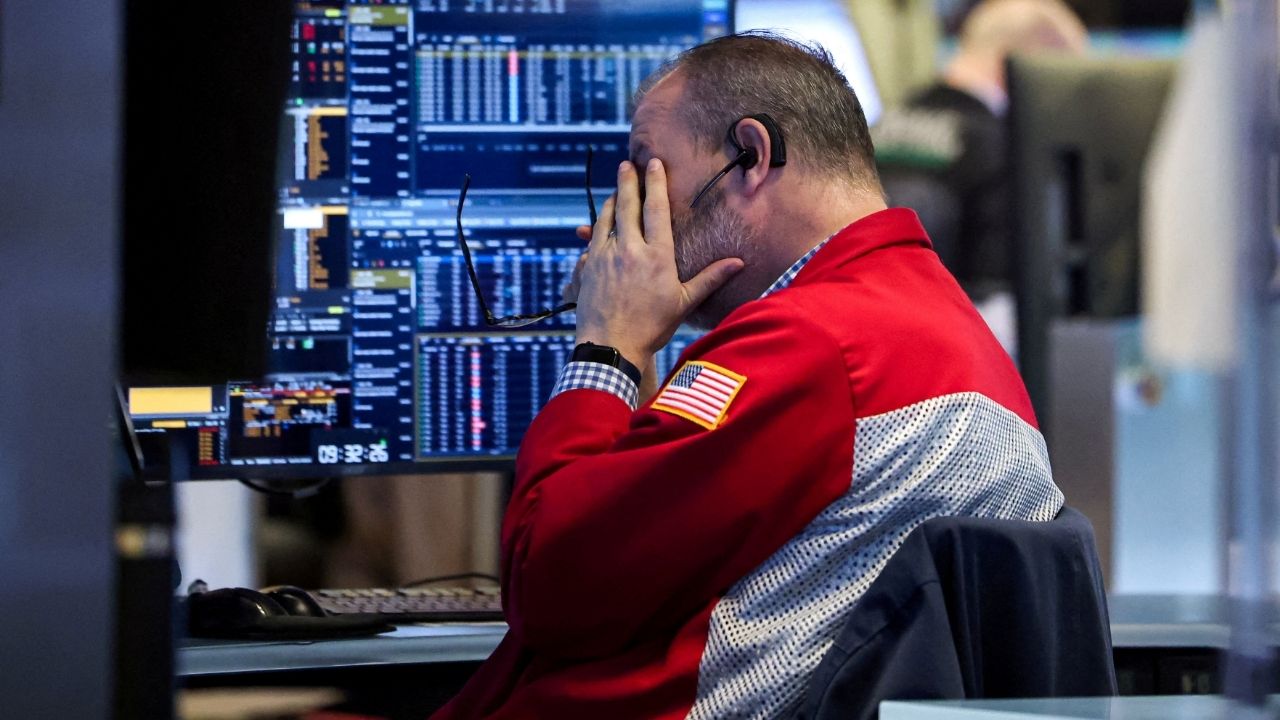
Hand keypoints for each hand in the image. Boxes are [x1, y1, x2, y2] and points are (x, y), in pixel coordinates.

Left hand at [573, 159, 743, 364]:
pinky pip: (592, 240)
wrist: (611, 347)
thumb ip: (710, 278)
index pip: (656, 209)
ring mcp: (605, 256)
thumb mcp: (684, 303)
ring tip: (616, 191)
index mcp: (656, 256)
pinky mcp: (588, 267)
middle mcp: (629, 250)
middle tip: (627, 164)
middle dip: (628, 182)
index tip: (654, 164)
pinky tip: (599, 226)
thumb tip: (739, 263)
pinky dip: (597, 228)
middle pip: (627, 206)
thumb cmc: (651, 328)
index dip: (655, 183)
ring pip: (606, 219)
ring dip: (611, 201)